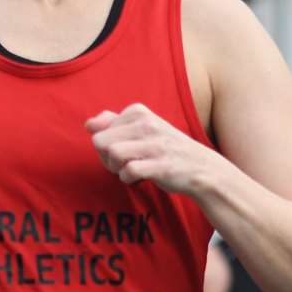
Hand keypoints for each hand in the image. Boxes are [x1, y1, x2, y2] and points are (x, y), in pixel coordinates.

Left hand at [86, 104, 216, 194]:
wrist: (203, 168)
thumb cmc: (167, 149)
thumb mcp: (143, 128)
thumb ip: (114, 122)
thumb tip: (88, 124)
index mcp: (139, 112)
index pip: (99, 129)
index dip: (106, 144)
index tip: (125, 149)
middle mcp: (147, 124)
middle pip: (100, 142)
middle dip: (106, 158)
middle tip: (124, 163)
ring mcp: (155, 144)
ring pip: (112, 154)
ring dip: (116, 169)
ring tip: (130, 170)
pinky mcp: (160, 165)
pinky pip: (128, 172)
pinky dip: (129, 179)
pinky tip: (140, 179)